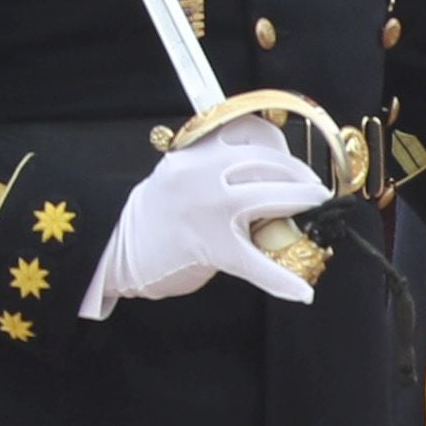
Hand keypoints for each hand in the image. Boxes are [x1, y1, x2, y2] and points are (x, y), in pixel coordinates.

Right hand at [88, 135, 333, 313]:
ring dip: (302, 203)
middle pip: (267, 162)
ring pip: (270, 195)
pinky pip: (255, 262)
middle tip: (313, 190)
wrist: (112, 250)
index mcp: (193, 153)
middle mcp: (201, 173)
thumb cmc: (154, 217)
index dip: (279, 147)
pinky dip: (281, 280)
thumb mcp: (179, 176)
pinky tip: (300, 292)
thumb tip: (271, 179)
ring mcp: (207, 208)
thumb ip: (217, 171)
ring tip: (314, 212)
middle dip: (299, 176)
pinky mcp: (209, 246)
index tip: (290, 159)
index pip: (249, 133)